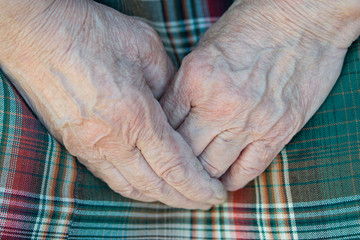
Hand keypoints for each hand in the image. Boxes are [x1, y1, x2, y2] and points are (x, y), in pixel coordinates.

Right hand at [0, 0, 225, 208]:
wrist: (36, 33)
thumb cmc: (91, 33)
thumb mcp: (145, 48)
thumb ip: (167, 83)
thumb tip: (175, 106)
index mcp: (135, 116)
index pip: (175, 167)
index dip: (199, 187)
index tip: (215, 195)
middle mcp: (112, 140)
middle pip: (156, 186)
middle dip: (184, 199)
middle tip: (204, 202)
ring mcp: (89, 146)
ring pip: (131, 188)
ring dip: (159, 197)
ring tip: (179, 196)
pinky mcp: (74, 144)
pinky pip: (109, 177)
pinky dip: (133, 186)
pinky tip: (145, 183)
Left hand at [161, 0, 359, 190]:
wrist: (303, 19)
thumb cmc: (252, 26)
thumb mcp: (206, 48)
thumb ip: (187, 84)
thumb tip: (170, 114)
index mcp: (196, 78)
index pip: (164, 124)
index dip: (159, 139)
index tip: (160, 147)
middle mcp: (219, 105)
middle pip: (184, 152)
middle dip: (174, 164)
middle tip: (171, 170)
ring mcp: (249, 122)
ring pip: (211, 168)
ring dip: (201, 177)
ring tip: (196, 179)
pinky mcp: (277, 132)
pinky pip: (247, 170)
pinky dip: (231, 180)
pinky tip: (224, 178)